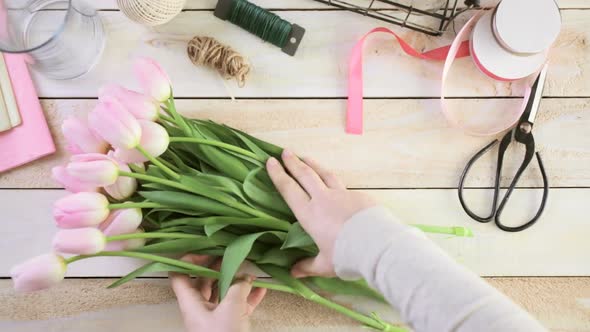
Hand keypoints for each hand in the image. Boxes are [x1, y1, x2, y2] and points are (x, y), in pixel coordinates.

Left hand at [170, 255, 266, 331]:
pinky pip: (238, 305)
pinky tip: (261, 289)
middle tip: (232, 255)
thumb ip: (238, 287)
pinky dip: (249, 296)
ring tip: (250, 270)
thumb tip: (246, 275)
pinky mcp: (229, 325)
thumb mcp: (232, 308)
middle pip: (204, 281)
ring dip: (236, 281)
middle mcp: (200, 308)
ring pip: (223, 292)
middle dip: (218, 266)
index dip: (188, 260)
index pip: (179, 275)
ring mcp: (215, 317)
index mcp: (191, 303)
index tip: (205, 250)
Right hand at [266, 150, 377, 277]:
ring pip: (325, 174)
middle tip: (285, 152)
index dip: (278, 175)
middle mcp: (323, 199)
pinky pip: (344, 186)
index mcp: (310, 214)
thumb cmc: (346, 256)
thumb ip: (308, 266)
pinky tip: (335, 184)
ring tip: (305, 157)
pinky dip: (335, 182)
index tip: (270, 162)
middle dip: (293, 162)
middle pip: (305, 175)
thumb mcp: (325, 265)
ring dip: (313, 164)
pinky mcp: (359, 195)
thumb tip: (293, 272)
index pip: (289, 189)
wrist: (377, 246)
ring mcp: (342, 194)